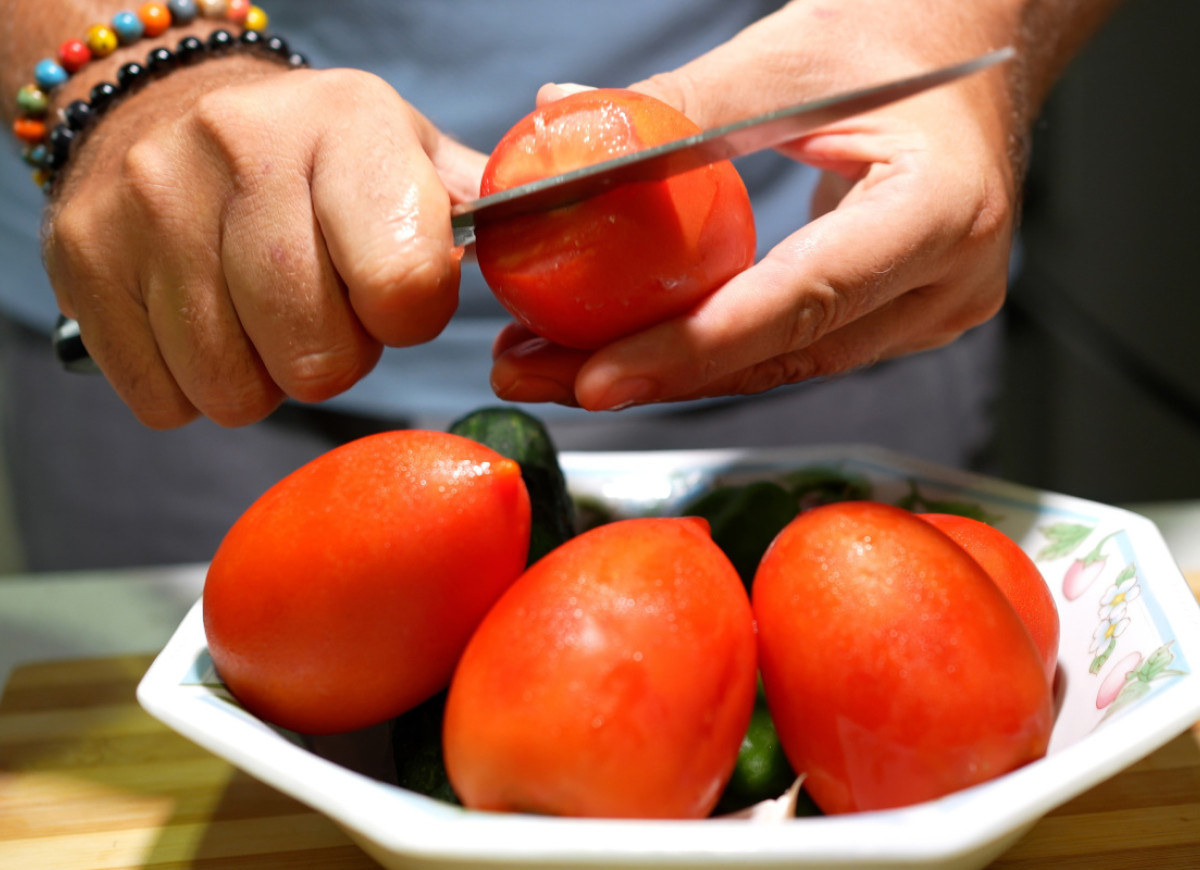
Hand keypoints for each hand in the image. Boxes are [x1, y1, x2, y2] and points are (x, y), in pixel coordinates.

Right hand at [43, 57, 485, 427]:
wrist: (161, 107)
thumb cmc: (308, 153)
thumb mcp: (399, 150)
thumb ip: (469, 203)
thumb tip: (542, 236)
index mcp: (346, 126)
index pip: (405, 286)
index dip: (409, 317)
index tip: (394, 297)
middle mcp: (239, 152)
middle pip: (316, 358)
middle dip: (334, 356)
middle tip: (321, 309)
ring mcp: (149, 205)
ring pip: (234, 390)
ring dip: (262, 374)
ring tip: (260, 311)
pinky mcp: (84, 259)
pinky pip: (164, 398)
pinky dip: (192, 384)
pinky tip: (203, 320)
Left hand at [490, 0, 1028, 410]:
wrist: (972, 48)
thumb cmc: (899, 33)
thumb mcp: (788, 58)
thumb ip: (681, 102)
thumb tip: (561, 118)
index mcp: (941, 208)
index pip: (801, 298)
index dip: (692, 346)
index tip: (595, 375)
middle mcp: (949, 281)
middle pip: (781, 353)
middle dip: (653, 373)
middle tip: (542, 376)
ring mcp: (932, 310)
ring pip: (782, 364)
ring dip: (671, 371)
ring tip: (562, 368)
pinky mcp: (902, 317)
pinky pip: (794, 347)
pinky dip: (712, 349)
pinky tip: (634, 346)